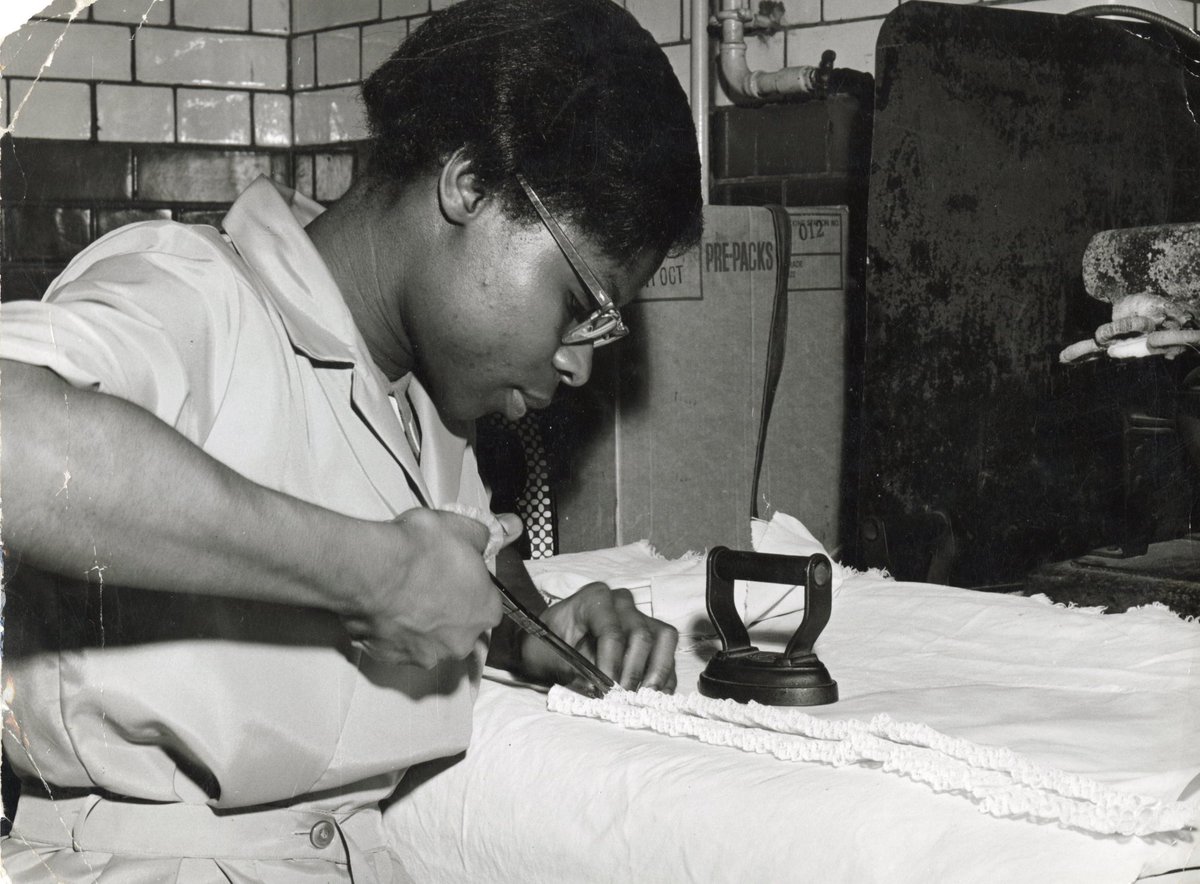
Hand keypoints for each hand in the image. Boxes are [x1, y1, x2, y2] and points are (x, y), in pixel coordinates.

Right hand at [341, 508, 521, 665]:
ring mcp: (423, 655)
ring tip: (401, 595)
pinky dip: (392, 631)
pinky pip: (395, 645)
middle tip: (426, 583)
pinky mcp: (390, 658)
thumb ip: (490, 533)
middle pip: (458, 627)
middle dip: (445, 610)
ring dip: (418, 623)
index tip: (452, 573)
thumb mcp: (463, 528)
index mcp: (485, 613)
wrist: (373, 569)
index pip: (484, 603)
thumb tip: (512, 526)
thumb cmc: (421, 550)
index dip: (468, 586)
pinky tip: (384, 608)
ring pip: (426, 640)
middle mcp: (459, 643)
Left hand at [520, 582, 677, 692]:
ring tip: (643, 698)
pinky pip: (667, 654)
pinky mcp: (650, 636)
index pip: (611, 631)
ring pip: (663, 640)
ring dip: (657, 672)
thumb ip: (574, 671)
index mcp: (594, 600)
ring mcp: (639, 618)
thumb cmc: (546, 645)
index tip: (606, 689)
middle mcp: (621, 604)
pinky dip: (664, 677)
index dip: (611, 663)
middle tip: (622, 698)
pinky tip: (654, 697)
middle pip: (641, 635)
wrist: (546, 645)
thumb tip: (597, 689)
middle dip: (633, 672)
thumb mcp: (549, 656)